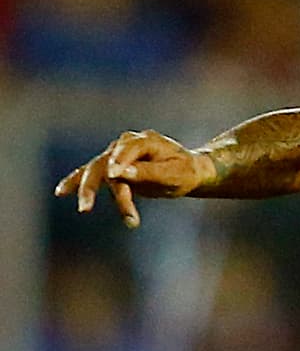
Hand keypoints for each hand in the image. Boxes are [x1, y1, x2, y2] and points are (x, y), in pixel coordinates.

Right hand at [55, 131, 216, 228]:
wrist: (187, 170)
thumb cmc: (184, 172)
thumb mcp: (174, 174)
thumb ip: (149, 172)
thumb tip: (122, 172)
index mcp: (144, 141)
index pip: (126, 152)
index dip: (120, 164)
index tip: (115, 177)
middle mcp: (125, 144)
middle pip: (104, 163)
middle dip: (95, 185)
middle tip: (87, 206)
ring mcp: (116, 153)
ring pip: (96, 171)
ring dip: (89, 191)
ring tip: (84, 209)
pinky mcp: (111, 166)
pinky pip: (91, 173)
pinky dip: (76, 182)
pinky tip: (60, 192)